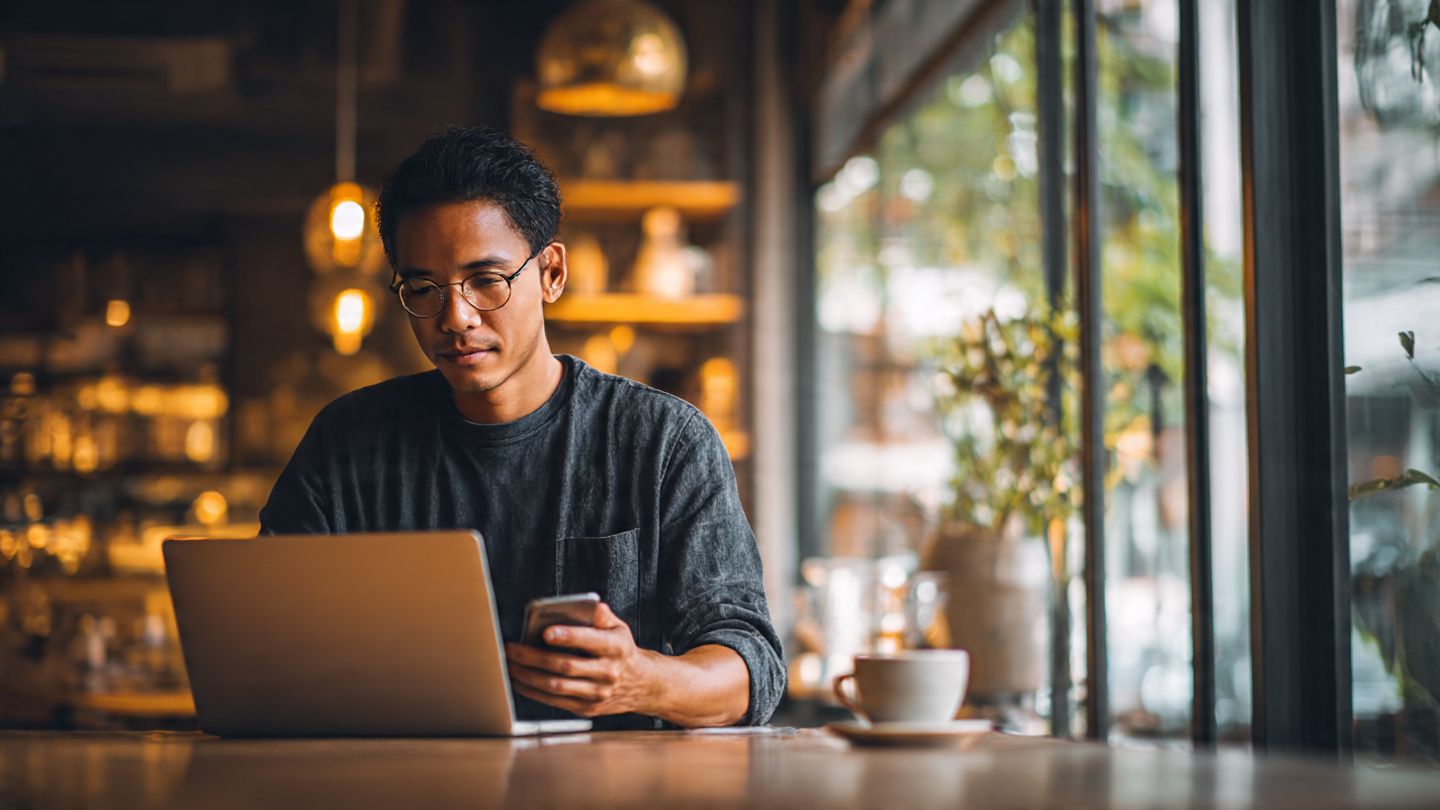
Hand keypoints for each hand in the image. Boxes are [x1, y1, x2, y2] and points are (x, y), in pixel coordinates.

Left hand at [504, 602, 661, 718]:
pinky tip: (519, 680)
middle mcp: (608, 672)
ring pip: (556, 686)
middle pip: (565, 666)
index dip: (568, 636)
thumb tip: (587, 605)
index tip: (546, 632)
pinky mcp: (587, 708)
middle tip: (511, 649)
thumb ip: (601, 615)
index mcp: (616, 647)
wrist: (642, 684)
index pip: (590, 641)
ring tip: (509, 664)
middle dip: (534, 657)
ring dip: (528, 676)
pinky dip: (533, 691)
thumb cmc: (622, 650)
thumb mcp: (619, 628)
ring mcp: (597, 693)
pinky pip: (554, 701)